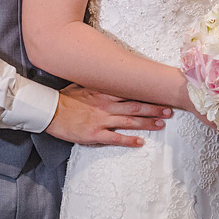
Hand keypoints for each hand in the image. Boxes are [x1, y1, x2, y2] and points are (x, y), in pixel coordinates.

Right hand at [43, 85, 170, 146]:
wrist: (49, 111)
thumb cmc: (65, 98)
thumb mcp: (83, 85)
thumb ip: (98, 83)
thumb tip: (109, 76)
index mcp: (104, 93)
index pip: (131, 92)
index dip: (147, 93)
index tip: (160, 93)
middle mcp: (106, 105)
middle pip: (135, 106)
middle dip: (154, 108)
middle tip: (169, 109)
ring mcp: (101, 120)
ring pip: (129, 121)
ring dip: (147, 123)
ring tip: (162, 124)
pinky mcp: (94, 134)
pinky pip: (115, 138)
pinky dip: (129, 140)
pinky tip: (140, 142)